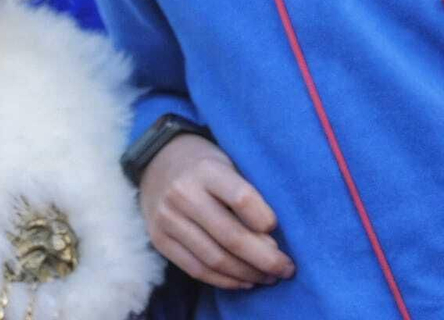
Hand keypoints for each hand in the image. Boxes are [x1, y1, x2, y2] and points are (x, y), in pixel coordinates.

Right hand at [139, 133, 294, 289]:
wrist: (157, 163)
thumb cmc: (206, 168)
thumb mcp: (227, 164)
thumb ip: (246, 196)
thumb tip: (270, 244)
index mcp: (206, 170)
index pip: (242, 199)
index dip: (265, 219)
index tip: (277, 229)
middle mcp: (183, 194)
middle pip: (231, 236)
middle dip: (265, 259)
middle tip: (286, 269)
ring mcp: (167, 219)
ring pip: (215, 258)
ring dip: (247, 274)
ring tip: (268, 277)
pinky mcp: (159, 239)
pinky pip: (196, 269)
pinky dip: (224, 281)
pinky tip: (244, 281)